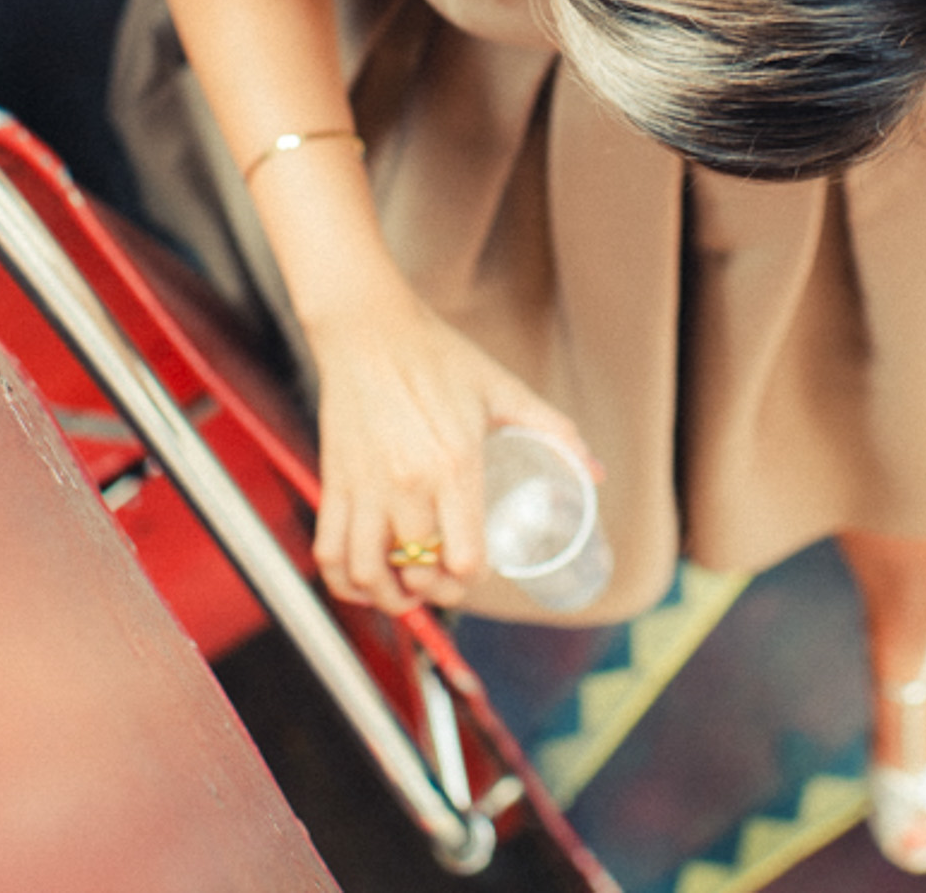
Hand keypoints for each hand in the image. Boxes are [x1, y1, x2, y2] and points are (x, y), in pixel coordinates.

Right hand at [303, 286, 590, 613]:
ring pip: (368, 574)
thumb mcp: (502, 389)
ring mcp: (365, 486)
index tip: (477, 566)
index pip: (464, 558)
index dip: (474, 576)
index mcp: (454, 464)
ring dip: (388, 597)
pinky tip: (363, 577)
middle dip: (437, 590)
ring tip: (405, 591)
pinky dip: (344, 580)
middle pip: (419, 573)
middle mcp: (407, 483)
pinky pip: (328, 552)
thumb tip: (596, 472)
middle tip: (446, 580)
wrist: (367, 327)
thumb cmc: (437, 356)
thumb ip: (553, 431)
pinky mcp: (334, 482)